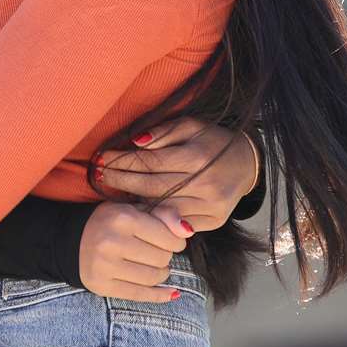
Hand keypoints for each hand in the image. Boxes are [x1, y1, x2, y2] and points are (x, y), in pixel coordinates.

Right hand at [78, 201, 189, 302]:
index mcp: (123, 218)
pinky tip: (170, 292)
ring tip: (152, 265)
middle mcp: (113, 242)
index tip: (170, 240)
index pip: (169, 238)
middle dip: (165, 256)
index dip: (176, 241)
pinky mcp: (102, 285)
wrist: (69, 239)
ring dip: (160, 274)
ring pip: (154, 278)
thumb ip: (164, 214)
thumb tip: (188, 230)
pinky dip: (160, 295)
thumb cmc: (109, 222)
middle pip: (162, 259)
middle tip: (155, 251)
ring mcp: (106, 266)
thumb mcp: (133, 208)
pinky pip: (140, 295)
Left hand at [96, 117, 258, 232]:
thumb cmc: (214, 140)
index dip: (123, 160)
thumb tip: (135, 142)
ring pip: (161, 206)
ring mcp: (210, 206)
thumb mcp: (192, 125)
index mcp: (199, 157)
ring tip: (111, 190)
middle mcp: (205, 184)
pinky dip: (154, 214)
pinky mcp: (213, 222)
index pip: (151, 161)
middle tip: (99, 174)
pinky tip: (136, 206)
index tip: (103, 158)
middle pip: (152, 186)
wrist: (248, 164)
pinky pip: (175, 221)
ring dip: (133, 199)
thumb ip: (163, 132)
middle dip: (121, 180)